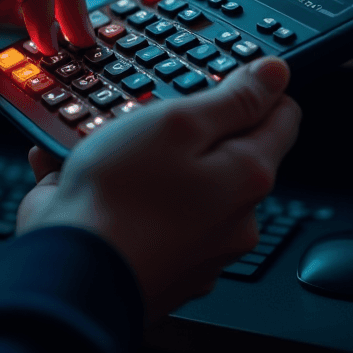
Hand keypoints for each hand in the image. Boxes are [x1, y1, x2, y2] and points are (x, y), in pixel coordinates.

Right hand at [16, 56, 300, 321]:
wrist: (70, 278)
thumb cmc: (119, 200)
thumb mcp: (178, 123)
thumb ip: (233, 98)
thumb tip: (276, 74)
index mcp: (248, 177)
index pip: (283, 116)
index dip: (254, 89)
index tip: (221, 79)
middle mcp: (236, 221)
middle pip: (233, 154)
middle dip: (196, 131)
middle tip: (151, 119)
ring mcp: (202, 250)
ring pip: (189, 187)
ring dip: (157, 166)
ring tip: (108, 152)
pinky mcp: (166, 268)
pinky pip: (157, 218)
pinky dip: (133, 200)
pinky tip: (93, 184)